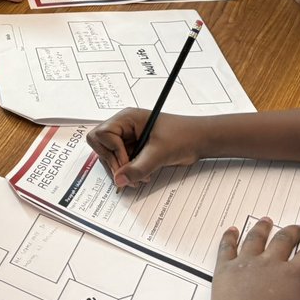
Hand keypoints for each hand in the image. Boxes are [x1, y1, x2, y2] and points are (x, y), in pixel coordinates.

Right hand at [87, 111, 206, 187]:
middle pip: (100, 145)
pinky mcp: (133, 150)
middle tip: (127, 174)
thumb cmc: (183, 136)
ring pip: (109, 156)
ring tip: (139, 178)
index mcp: (127, 118)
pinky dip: (127, 173)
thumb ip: (138, 168)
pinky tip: (141, 176)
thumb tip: (119, 180)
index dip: (112, 150)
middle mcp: (124, 127)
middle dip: (112, 162)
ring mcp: (128, 138)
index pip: (102, 133)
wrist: (199, 141)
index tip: (127, 161)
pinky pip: (120, 163)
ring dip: (121, 170)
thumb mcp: (160, 153)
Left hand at [207, 219, 299, 299]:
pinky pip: (227, 248)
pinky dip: (229, 238)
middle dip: (292, 232)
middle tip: (297, 228)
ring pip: (255, 238)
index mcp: (293, 275)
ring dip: (262, 228)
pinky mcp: (226, 270)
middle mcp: (270, 263)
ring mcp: (246, 264)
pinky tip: (231, 231)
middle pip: (283, 240)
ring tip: (265, 221)